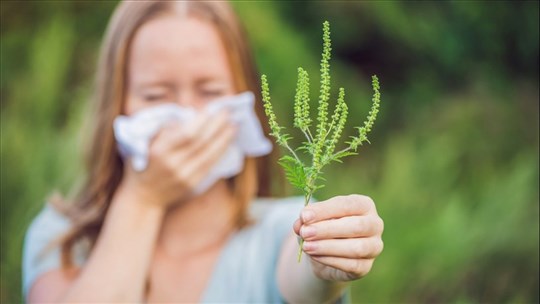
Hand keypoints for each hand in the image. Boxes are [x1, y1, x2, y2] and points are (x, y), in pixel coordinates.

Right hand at [118, 110, 236, 208]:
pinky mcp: (192, 184)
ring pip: (210, 155)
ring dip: (224, 139)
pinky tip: (227, 143)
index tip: (211, 110)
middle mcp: (173, 164)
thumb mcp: (143, 144)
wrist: (143, 197)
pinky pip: (210, 165)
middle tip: (228, 113)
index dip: (202, 122)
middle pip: (201, 142)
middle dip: (217, 126)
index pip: (187, 134)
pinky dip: (220, 152)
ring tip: (233, 126)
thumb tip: (187, 116)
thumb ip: (164, 130)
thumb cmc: (142, 165)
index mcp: (159, 151)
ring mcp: (184, 176)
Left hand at [293, 194, 383, 280]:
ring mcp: (374, 246)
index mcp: (364, 205)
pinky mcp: (366, 266)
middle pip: (356, 226)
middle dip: (327, 229)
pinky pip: (351, 265)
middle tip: (305, 232)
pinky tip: (314, 256)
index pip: (347, 205)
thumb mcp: (314, 219)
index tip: (304, 216)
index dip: (325, 210)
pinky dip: (330, 260)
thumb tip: (300, 224)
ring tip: (306, 246)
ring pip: (356, 248)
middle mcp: (375, 224)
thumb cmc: (323, 227)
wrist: (326, 252)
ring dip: (328, 247)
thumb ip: (307, 219)